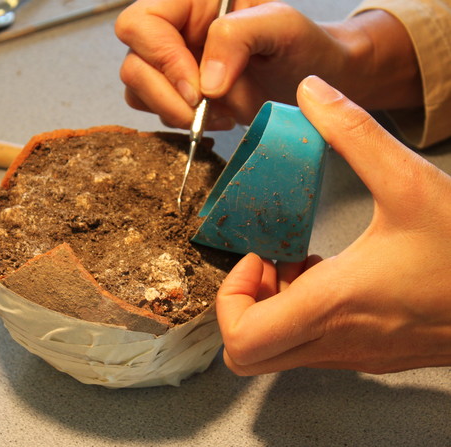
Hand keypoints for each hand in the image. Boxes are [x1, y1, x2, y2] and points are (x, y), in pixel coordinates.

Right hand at [115, 0, 420, 129]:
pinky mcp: (174, 92)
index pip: (143, 23)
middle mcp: (174, 29)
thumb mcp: (282, 27)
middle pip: (133, 62)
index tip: (197, 89)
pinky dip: (179, 121)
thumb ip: (239, 37)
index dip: (162, 57)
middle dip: (166, 94)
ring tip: (216, 115)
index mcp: (192, 1)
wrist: (312, 79)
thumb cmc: (301, 45)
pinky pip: (152, 110)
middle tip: (202, 109)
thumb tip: (205, 82)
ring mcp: (170, 62)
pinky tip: (215, 118)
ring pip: (137, 90)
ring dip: (173, 112)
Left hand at [216, 76, 450, 375]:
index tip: (257, 257)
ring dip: (272, 306)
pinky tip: (331, 275)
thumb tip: (311, 94)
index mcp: (333, 305)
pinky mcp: (373, 354)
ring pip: (280, 352)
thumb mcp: (410, 181)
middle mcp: (337, 341)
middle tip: (268, 262)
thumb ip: (353, 133)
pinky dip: (303, 314)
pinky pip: (313, 346)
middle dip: (242, 304)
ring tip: (299, 263)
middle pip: (249, 355)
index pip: (242, 339)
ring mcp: (355, 354)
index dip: (230, 297)